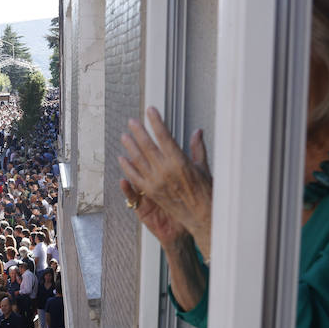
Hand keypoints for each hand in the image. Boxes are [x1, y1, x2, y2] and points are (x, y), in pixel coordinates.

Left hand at [119, 107, 213, 248]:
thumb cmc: (205, 193)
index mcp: (179, 162)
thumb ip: (197, 148)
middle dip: (138, 131)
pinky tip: (122, 158)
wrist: (201, 217)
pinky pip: (135, 177)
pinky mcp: (151, 193)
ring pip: (138, 160)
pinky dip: (128, 167)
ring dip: (130, 147)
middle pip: (147, 146)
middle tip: (132, 121)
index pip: (164, 136)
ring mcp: (155, 182)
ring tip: (124, 136)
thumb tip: (197, 132)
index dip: (156, 121)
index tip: (151, 110)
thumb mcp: (203, 168)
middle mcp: (165, 171)